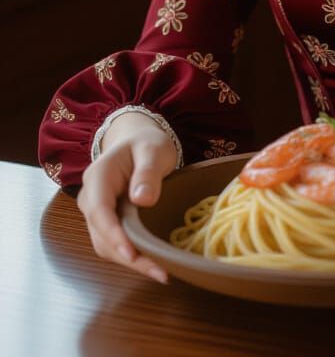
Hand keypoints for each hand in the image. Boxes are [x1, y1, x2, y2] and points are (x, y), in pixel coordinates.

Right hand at [76, 112, 178, 283]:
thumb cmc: (146, 144)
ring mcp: (97, 214)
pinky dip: (134, 257)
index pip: (99, 211)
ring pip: (107, 246)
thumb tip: (143, 199)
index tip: (131, 253)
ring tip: (162, 272)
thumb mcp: (153, 149)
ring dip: (132, 262)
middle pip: (102, 236)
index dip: (113, 235)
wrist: (137, 143)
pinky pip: (116, 245)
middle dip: (129, 257)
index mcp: (98, 177)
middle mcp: (91, 199)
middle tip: (160, 271)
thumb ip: (148, 171)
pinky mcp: (108, 224)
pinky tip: (155, 264)